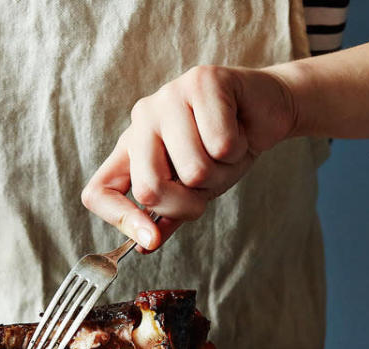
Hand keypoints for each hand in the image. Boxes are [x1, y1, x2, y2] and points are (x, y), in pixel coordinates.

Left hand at [81, 65, 297, 250]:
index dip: (119, 219)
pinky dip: (238, 149)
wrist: (268, 110)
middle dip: (189, 202)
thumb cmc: (226, 150)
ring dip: (222, 172)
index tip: (150, 239)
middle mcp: (142, 120)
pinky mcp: (201, 81)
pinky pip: (220, 144)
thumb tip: (146, 245)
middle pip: (150, 189)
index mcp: (132, 148)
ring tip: (227, 149)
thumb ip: (170, 214)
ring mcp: (168, 97)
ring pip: (193, 170)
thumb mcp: (195, 189)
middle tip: (209, 181)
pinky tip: (239, 129)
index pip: (99, 191)